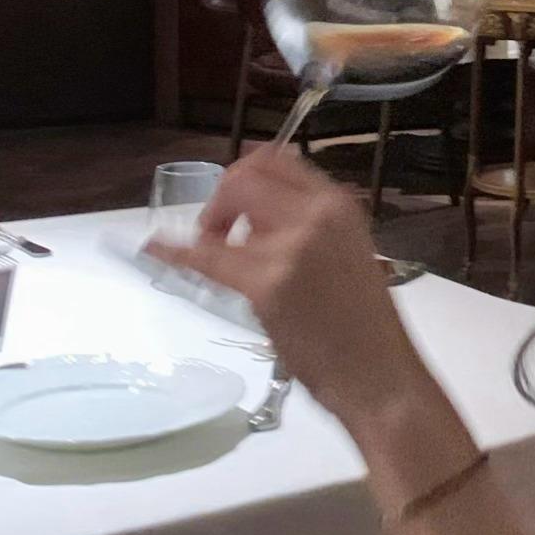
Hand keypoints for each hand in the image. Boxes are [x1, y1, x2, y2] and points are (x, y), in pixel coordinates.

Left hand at [144, 144, 418, 422]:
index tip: (233, 197)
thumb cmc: (366, 326)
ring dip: (208, 227)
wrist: (379, 375)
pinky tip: (154, 248)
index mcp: (340, 206)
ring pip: (225, 210)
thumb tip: (261, 218)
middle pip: (246, 176)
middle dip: (221, 198)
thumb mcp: (349, 254)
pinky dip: (174, 252)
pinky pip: (207, 258)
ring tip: (210, 253)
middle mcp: (317, 215)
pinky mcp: (266, 285)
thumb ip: (311, 228)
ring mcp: (290, 247)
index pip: (279, 159)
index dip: (246, 173)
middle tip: (217, 231)